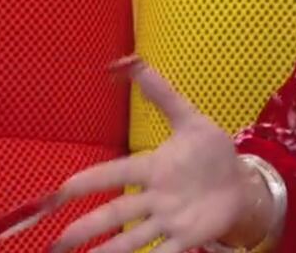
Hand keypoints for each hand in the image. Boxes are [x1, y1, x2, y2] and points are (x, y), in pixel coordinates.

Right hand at [39, 56, 269, 252]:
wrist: (240, 182)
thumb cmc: (209, 152)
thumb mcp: (190, 120)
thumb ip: (163, 94)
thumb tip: (132, 61)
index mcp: (153, 167)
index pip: (117, 173)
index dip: (91, 180)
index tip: (61, 189)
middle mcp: (155, 197)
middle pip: (116, 212)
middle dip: (86, 228)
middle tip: (56, 244)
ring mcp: (169, 220)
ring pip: (133, 238)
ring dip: (108, 252)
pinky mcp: (187, 238)